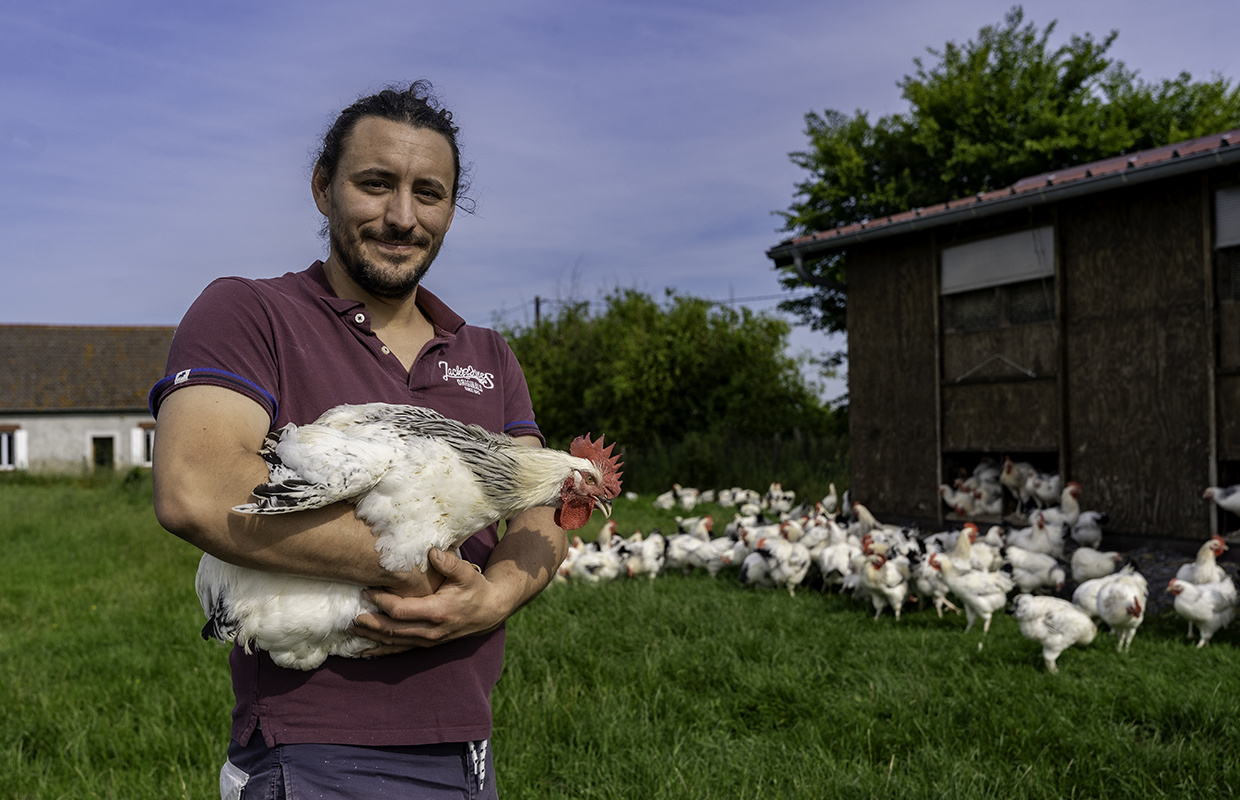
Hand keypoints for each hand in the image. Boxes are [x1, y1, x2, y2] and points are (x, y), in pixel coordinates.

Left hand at [349, 549, 509, 654]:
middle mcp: (430, 630)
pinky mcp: (427, 644)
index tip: (367, 590)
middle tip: (351, 615)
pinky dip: (382, 651)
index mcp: (437, 612)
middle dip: (370, 624)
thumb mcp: (467, 573)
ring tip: (351, 631)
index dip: (382, 602)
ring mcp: (428, 640)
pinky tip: (365, 651)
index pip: (402, 610)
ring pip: (394, 642)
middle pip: (393, 630)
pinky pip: (400, 650)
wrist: (489, 612)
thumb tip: (432, 552)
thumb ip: (450, 563)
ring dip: (371, 638)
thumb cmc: (476, 589)